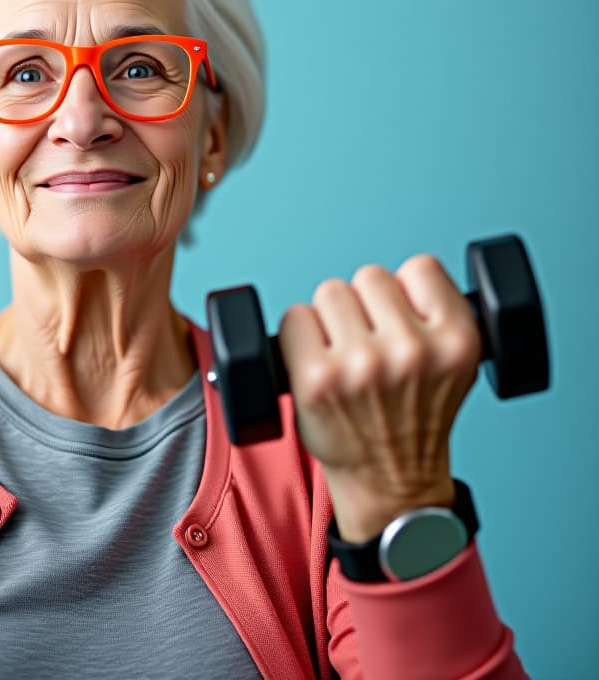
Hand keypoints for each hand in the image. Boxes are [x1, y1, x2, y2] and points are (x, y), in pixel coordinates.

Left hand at [278, 254, 480, 541]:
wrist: (391, 483)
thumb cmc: (414, 418)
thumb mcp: (455, 364)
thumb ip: (435, 314)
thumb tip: (396, 274)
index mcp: (457, 341)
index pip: (421, 267)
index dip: (406, 291)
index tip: (402, 318)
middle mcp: (412, 351)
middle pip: (369, 276)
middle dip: (365, 307)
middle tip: (370, 346)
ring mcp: (362, 365)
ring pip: (331, 292)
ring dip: (330, 319)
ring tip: (344, 357)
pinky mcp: (317, 380)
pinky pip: (295, 318)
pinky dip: (298, 336)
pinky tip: (317, 364)